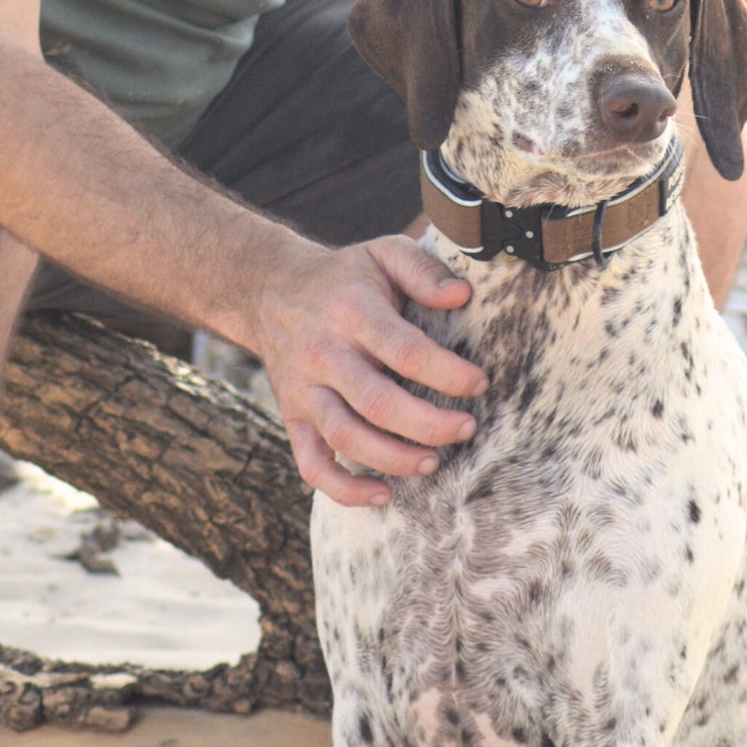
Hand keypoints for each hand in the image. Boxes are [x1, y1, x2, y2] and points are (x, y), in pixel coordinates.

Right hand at [249, 236, 484, 508]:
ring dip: (396, 459)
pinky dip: (345, 489)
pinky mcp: (292, 416)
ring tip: (434, 462)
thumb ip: (424, 269)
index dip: (448, 374)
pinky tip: (383, 494)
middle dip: (430, 425)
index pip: (406, 352)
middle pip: (379, 404)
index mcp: (352, 312)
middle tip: (467, 429)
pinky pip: (312, 464)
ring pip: (348, 438)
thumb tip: (462, 295)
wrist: (267, 289)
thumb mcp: (383, 253)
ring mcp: (305, 390)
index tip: (479, 383)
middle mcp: (324, 354)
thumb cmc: (343, 277)